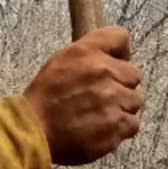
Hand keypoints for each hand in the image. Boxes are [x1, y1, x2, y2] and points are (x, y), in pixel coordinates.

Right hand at [23, 27, 141, 165]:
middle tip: (100, 97)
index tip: (113, 64)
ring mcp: (113, 100)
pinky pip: (133, 124)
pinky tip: (101, 129)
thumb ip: (89, 54)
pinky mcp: (117, 125)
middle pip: (134, 75)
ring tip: (98, 116)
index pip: (120, 37)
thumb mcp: (60, 62)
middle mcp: (104, 72)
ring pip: (134, 101)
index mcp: (87, 52)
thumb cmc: (44, 99)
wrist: (33, 131)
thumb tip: (114, 55)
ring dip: (121, 108)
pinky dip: (120, 129)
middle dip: (121, 85)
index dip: (120, 53)